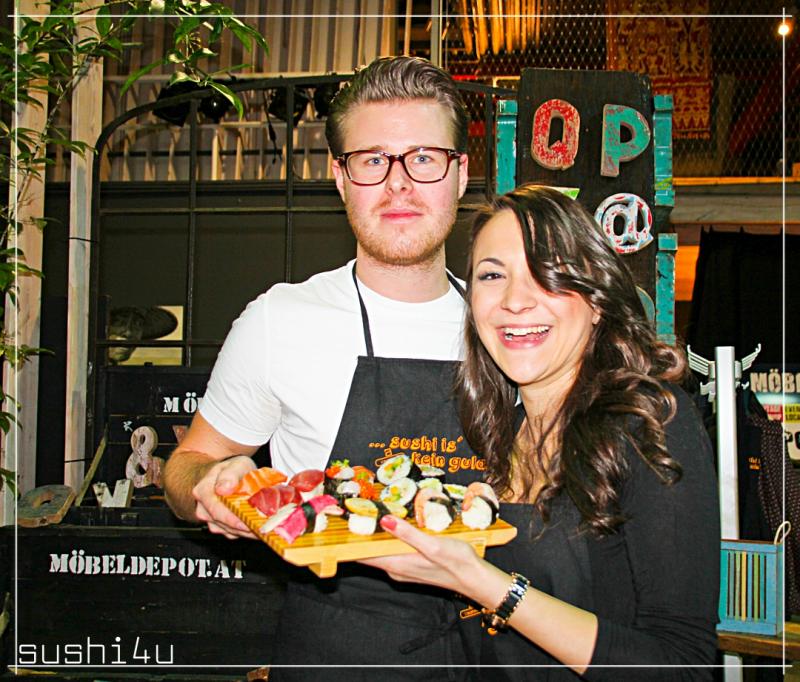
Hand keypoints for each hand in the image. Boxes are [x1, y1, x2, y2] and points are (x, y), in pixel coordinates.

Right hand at [193, 455, 256, 539]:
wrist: (230, 475)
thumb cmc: (233, 470)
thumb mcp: (236, 465)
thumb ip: (230, 474)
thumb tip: (223, 488)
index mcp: (204, 490)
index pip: (215, 509)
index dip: (231, 519)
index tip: (246, 523)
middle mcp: (203, 507)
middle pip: (221, 524)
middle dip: (242, 528)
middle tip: (261, 528)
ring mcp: (210, 518)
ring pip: (227, 531)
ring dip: (246, 532)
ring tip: (263, 528)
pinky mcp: (219, 526)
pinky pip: (232, 533)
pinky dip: (245, 532)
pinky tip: (257, 527)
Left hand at [359, 515, 498, 600]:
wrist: (475, 578)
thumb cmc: (457, 562)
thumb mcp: (433, 545)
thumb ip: (408, 534)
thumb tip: (384, 521)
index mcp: (397, 564)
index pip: (362, 556)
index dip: (349, 541)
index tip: (340, 524)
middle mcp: (396, 568)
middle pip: (369, 552)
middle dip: (361, 533)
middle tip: (354, 510)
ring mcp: (404, 567)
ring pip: (381, 550)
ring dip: (375, 535)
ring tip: (368, 513)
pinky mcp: (412, 564)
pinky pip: (393, 551)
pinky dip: (389, 538)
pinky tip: (392, 525)